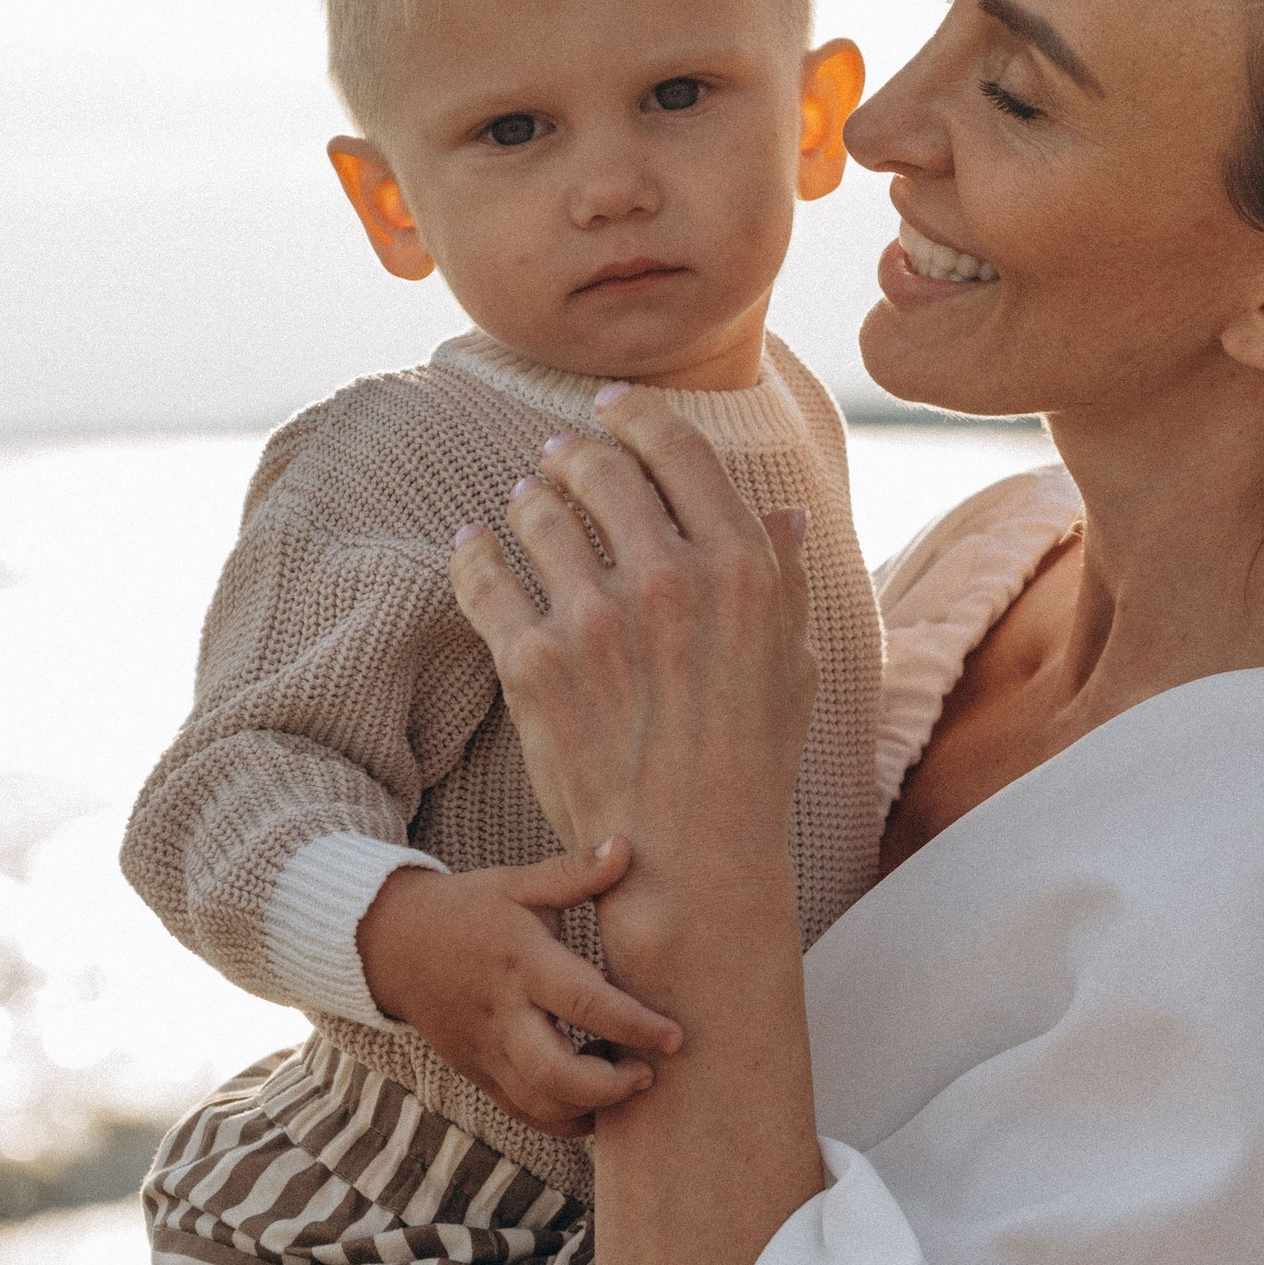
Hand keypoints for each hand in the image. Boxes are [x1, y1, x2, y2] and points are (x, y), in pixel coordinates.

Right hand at [358, 842, 682, 1135]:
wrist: (391, 945)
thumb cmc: (469, 910)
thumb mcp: (517, 884)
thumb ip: (574, 873)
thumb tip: (627, 847)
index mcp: (521, 963)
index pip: (582, 1001)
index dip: (633, 1024)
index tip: (675, 1036)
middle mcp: (502, 1014)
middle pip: (554, 1073)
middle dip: (610, 1086)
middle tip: (650, 1073)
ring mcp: (486, 1050)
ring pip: (539, 1102)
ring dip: (590, 1105)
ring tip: (626, 1082)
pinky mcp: (477, 1072)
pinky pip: (522, 1112)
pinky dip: (564, 1118)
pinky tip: (596, 1101)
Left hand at [451, 409, 815, 956]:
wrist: (690, 858)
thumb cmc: (751, 765)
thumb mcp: (792, 666)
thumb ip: (784, 583)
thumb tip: (784, 518)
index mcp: (740, 568)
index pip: (680, 453)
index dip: (639, 416)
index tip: (613, 406)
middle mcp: (668, 579)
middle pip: (600, 469)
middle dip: (574, 451)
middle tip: (558, 454)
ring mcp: (594, 619)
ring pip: (538, 514)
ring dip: (528, 499)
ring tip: (524, 502)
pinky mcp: (532, 662)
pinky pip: (483, 577)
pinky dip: (472, 551)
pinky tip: (471, 542)